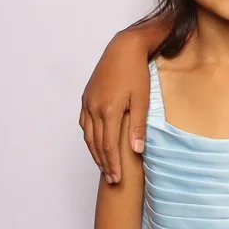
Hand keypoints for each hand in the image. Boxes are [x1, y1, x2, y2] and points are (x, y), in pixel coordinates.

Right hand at [80, 30, 150, 183]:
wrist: (123, 49)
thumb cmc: (136, 73)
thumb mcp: (142, 100)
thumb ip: (138, 127)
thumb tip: (137, 151)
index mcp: (109, 110)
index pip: (108, 146)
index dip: (113, 164)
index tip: (117, 179)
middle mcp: (94, 108)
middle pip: (96, 144)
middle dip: (104, 164)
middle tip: (111, 180)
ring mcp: (88, 102)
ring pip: (88, 135)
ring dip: (95, 153)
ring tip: (104, 167)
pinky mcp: (86, 97)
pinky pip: (85, 123)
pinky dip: (90, 138)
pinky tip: (96, 145)